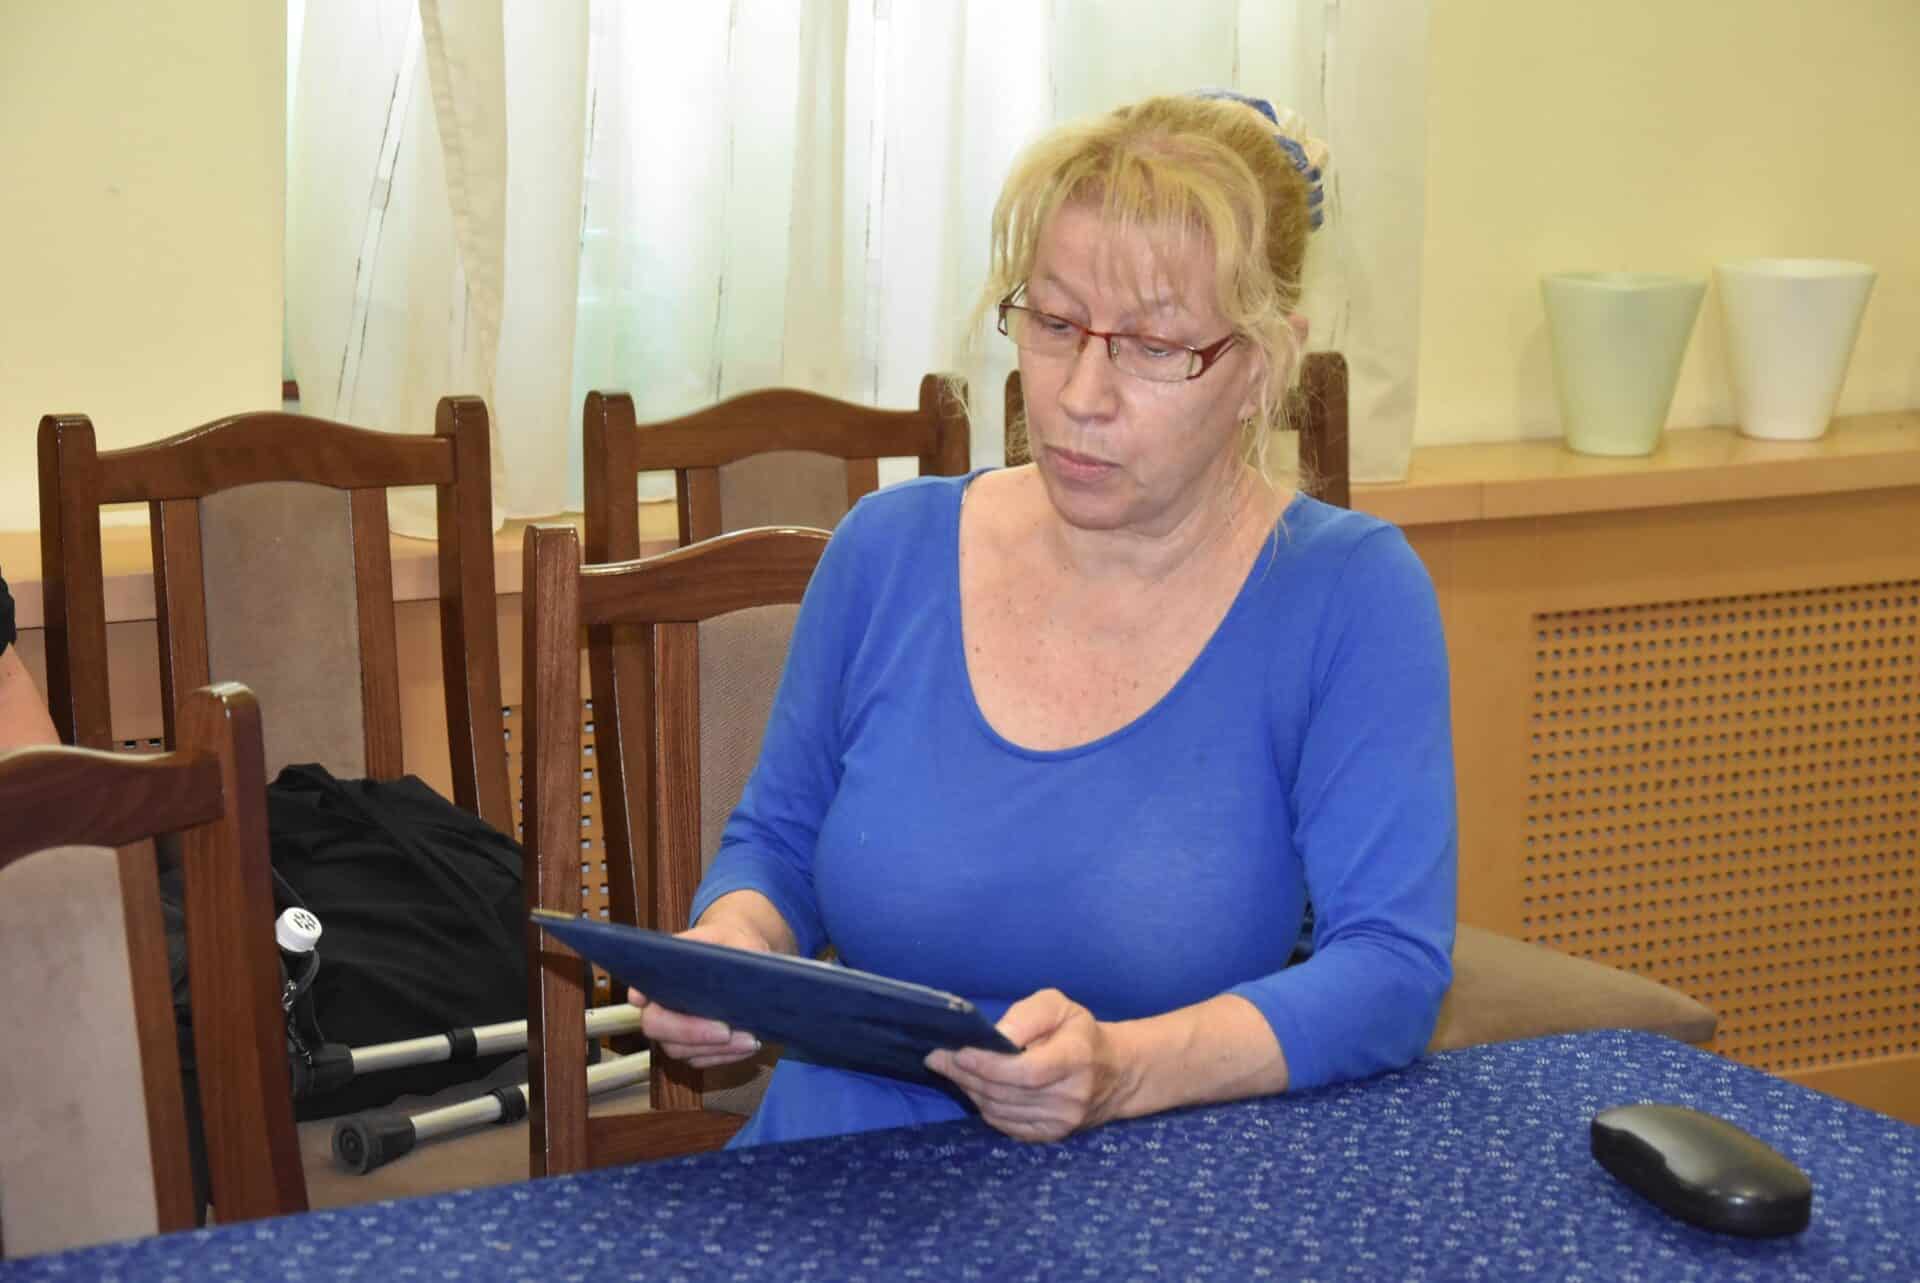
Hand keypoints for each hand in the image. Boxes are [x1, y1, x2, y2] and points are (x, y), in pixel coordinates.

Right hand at [627, 919, 767, 1068]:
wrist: (741, 956)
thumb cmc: (727, 943)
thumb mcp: (725, 935)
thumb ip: (716, 948)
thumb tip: (721, 968)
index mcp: (660, 976)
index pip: (640, 987)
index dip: (640, 995)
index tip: (644, 998)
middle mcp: (659, 1006)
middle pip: (658, 1027)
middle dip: (691, 1032)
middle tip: (726, 1030)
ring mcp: (674, 1031)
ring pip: (682, 1050)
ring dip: (716, 1049)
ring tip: (750, 1039)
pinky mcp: (693, 1047)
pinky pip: (703, 1059)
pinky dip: (726, 1055)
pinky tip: (748, 1045)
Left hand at [924, 988, 1130, 1141]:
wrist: (1114, 1072)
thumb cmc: (1078, 1032)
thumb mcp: (1058, 1006)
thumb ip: (1026, 1017)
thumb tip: (995, 1038)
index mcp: (1076, 1058)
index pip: (1026, 1071)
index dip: (988, 1065)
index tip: (958, 1052)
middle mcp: (1071, 1096)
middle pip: (1006, 1092)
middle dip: (966, 1074)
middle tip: (939, 1057)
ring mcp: (1062, 1122)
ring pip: (1000, 1110)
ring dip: (970, 1089)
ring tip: (951, 1069)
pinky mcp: (1051, 1136)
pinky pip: (1005, 1124)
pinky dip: (984, 1106)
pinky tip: (973, 1087)